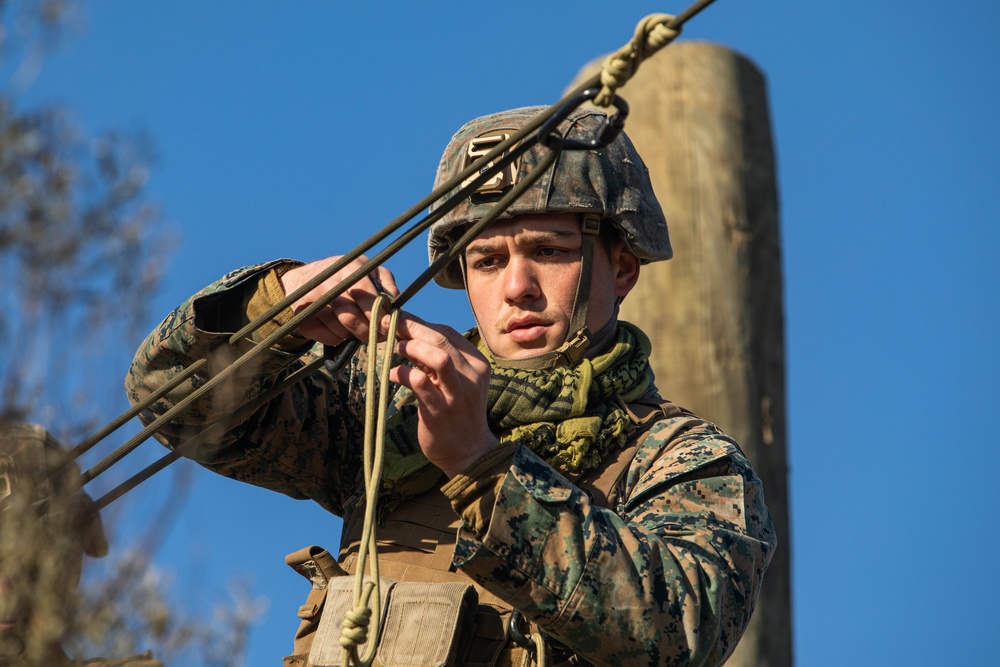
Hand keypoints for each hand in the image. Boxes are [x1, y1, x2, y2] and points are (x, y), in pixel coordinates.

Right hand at [279, 256, 398, 345]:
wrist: (303, 280)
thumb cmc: (344, 275)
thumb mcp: (367, 269)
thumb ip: (385, 283)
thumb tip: (395, 303)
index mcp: (349, 269)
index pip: (368, 299)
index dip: (380, 316)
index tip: (388, 325)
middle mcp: (329, 284)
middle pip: (353, 318)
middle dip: (370, 331)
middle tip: (379, 334)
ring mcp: (313, 301)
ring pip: (342, 331)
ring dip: (354, 334)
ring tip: (356, 324)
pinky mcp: (303, 317)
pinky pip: (330, 338)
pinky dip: (339, 338)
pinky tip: (338, 326)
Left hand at [388, 314, 498, 477]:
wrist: (468, 452)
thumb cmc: (457, 412)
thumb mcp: (457, 381)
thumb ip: (440, 359)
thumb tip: (409, 333)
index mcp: (477, 363)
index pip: (447, 332)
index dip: (420, 323)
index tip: (399, 319)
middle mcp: (471, 376)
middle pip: (440, 339)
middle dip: (411, 328)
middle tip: (388, 324)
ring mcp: (457, 394)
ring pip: (438, 357)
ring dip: (411, 348)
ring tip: (395, 349)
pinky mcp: (440, 411)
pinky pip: (419, 384)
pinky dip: (402, 373)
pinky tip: (393, 374)